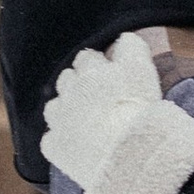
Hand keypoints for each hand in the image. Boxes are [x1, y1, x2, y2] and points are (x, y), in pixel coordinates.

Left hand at [42, 31, 165, 188]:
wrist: (127, 154)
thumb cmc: (139, 110)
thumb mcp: (142, 70)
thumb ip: (132, 48)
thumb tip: (123, 38)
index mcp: (89, 71)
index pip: (87, 57)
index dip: (98, 66)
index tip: (109, 76)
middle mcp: (69, 91)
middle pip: (67, 79)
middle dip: (79, 85)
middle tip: (98, 99)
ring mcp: (59, 119)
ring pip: (54, 107)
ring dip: (66, 110)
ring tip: (85, 122)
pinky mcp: (54, 146)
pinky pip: (51, 140)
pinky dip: (61, 140)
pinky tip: (78, 146)